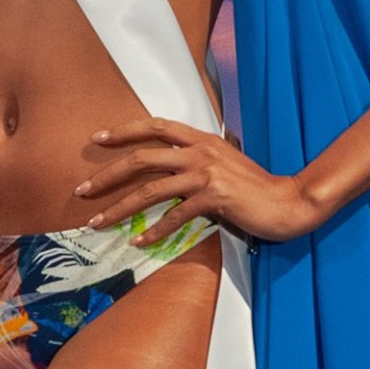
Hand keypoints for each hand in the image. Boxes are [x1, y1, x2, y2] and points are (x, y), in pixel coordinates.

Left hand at [75, 119, 320, 246]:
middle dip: (108, 174)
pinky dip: (154, 230)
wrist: (288, 202)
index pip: (156, 126)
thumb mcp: (225, 164)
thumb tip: (172, 169)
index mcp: (202, 139)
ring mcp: (207, 173)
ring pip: (151, 189)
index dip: (125, 131)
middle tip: (82, 189)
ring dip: (119, 208)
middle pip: (143, 158)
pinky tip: (139, 242)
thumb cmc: (256, 187)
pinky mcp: (215, 198)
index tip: (97, 139)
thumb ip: (199, 160)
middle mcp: (201, 152)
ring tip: (97, 222)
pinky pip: (175, 216)